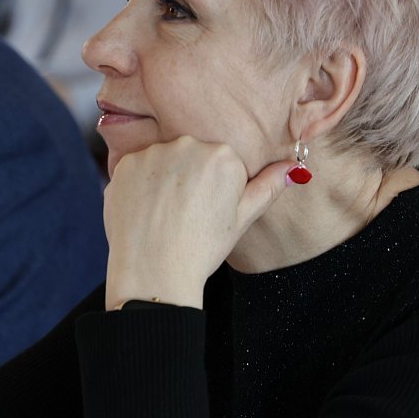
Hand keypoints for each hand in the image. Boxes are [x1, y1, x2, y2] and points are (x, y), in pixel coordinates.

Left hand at [102, 137, 294, 309]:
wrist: (154, 272)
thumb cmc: (201, 248)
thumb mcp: (242, 219)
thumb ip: (267, 187)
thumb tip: (293, 167)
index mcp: (223, 155)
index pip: (221, 162)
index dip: (215, 189)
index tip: (207, 211)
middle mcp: (187, 145)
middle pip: (192, 155)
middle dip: (189, 178)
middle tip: (185, 214)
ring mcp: (153, 153)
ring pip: (163, 161)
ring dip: (163, 180)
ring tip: (164, 214)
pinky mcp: (125, 165)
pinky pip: (136, 169)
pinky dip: (139, 187)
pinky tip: (145, 211)